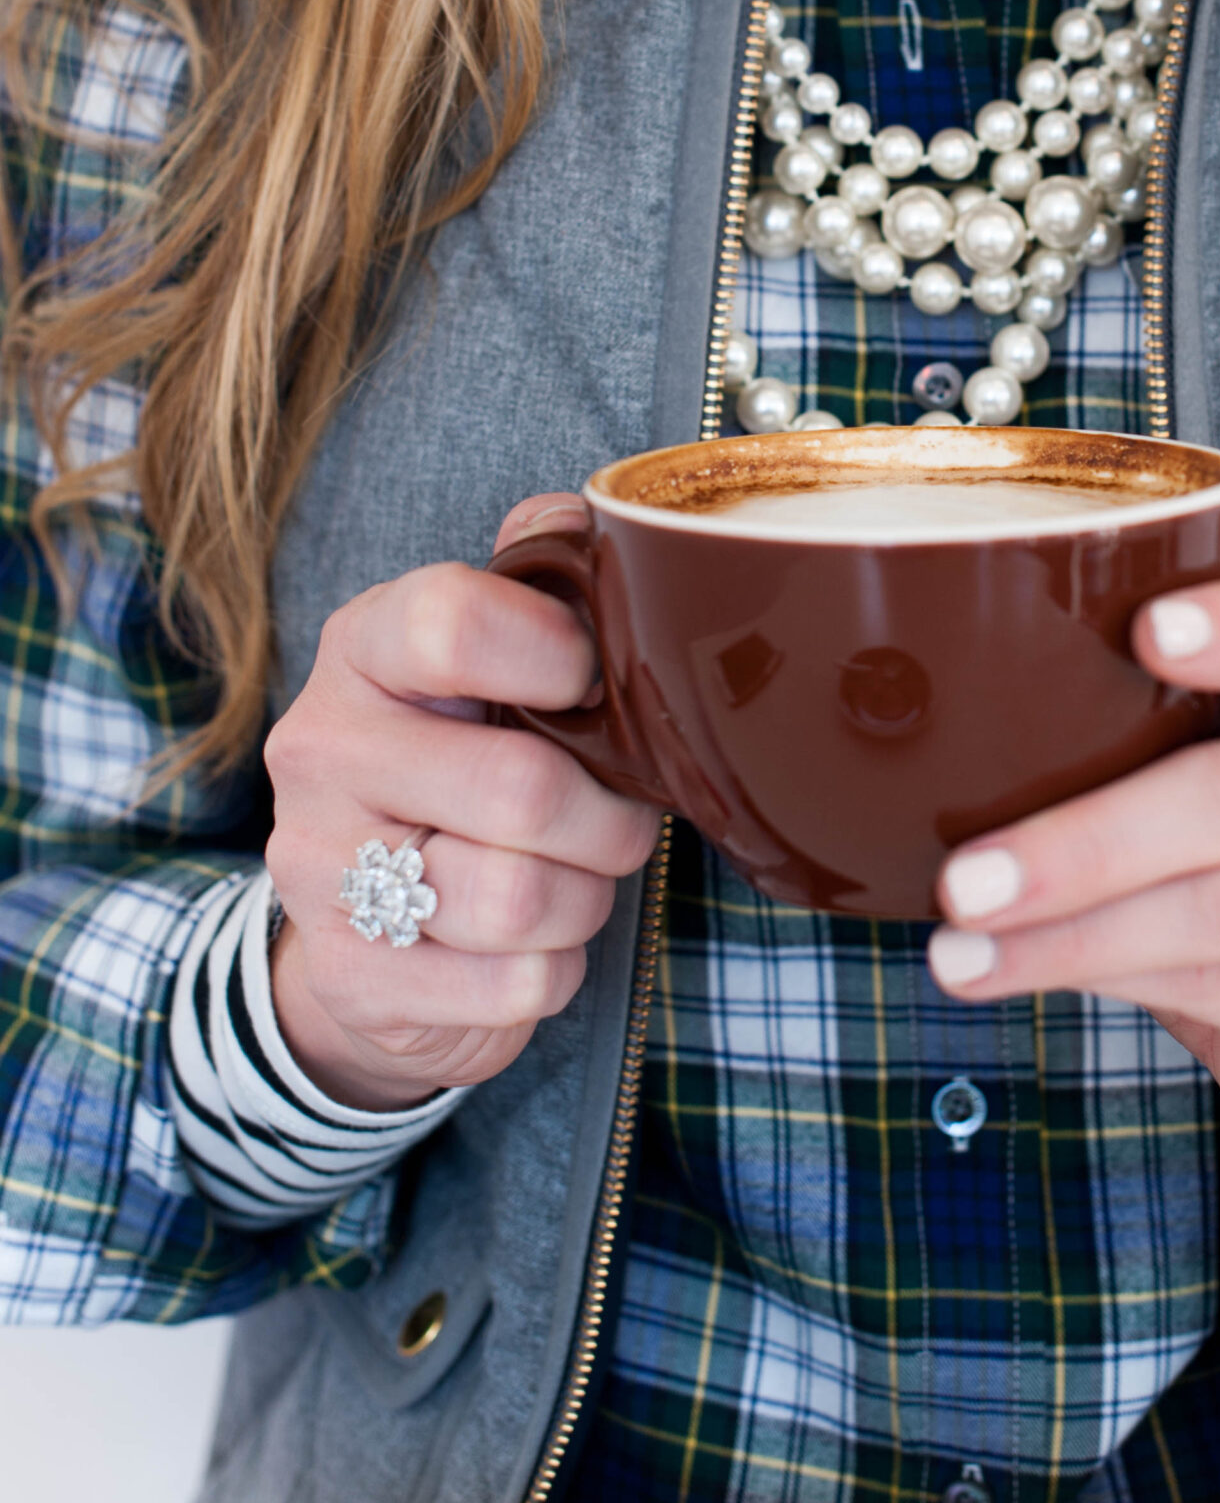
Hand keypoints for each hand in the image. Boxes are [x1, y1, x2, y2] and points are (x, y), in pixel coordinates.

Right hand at [265, 494, 660, 1111]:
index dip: (558, 653)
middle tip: (615, 813)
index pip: (453, 621)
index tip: (592, 679)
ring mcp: (320, 871)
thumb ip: (538, 578)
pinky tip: (527, 943)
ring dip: (583, 896)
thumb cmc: (461, 762)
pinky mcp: (353, 979)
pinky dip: (553, 970)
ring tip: (570, 877)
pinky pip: (516, 985)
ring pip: (521, 897)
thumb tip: (588, 518)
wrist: (373, 928)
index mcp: (362, 648)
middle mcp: (320, 749)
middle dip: (607, 816)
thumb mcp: (488, 661)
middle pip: (521, 789)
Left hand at [927, 575, 1219, 1236]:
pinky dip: (1096, 971)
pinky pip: (1212, 976)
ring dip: (1073, 926)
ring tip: (959, 943)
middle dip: (1087, 839)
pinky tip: (1010, 971)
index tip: (1150, 629)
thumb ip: (1105, 745)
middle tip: (964, 876)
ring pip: (1219, 901)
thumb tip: (910, 733)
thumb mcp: (1192, 786)